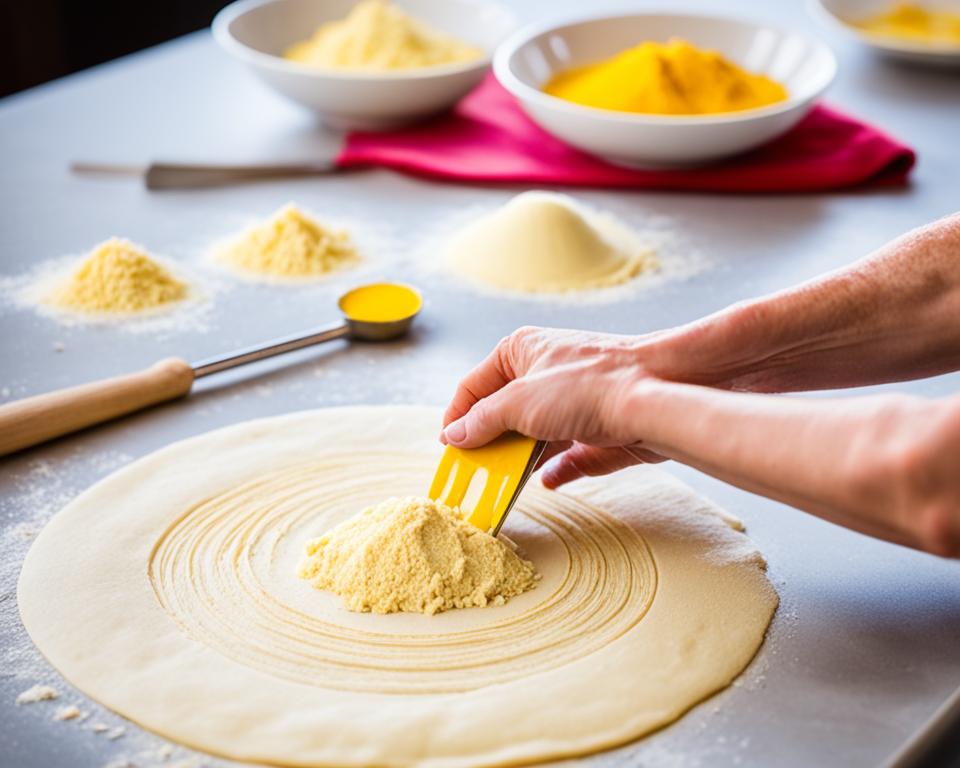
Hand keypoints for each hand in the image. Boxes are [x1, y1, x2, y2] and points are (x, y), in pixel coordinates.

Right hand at [441, 327, 664, 487]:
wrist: (658, 397)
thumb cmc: (589, 385)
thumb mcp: (520, 402)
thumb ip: (483, 421)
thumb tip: (455, 436)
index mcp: (521, 351)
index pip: (474, 386)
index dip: (458, 417)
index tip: (449, 449)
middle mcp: (546, 372)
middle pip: (505, 413)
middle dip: (491, 443)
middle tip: (474, 472)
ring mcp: (575, 402)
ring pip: (537, 436)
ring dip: (522, 460)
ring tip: (505, 484)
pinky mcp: (600, 428)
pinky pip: (570, 453)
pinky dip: (557, 469)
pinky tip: (548, 480)